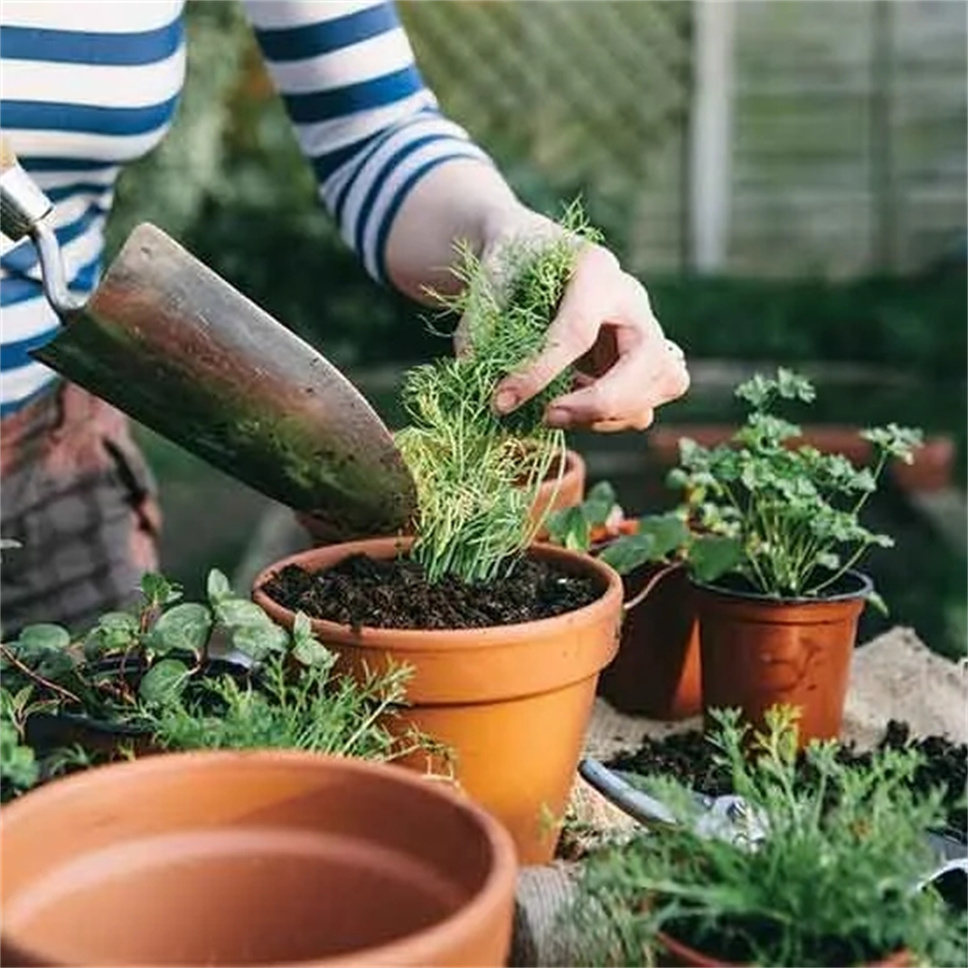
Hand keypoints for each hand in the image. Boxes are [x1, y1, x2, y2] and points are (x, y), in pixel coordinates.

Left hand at [461, 211, 689, 432]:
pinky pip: (647, 401)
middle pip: (649, 360)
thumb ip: (480, 317)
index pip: (576, 331)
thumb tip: (470, 367)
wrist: (533, 251)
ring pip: (664, 383)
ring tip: (556, 412)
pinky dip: (612, 418)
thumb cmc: (512, 258)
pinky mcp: (642, 360)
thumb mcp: (488, 273)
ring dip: (612, 414)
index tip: (502, 402)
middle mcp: (631, 299)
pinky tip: (572, 406)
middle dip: (601, 401)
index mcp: (594, 270)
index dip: (539, 372)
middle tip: (548, 417)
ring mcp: (644, 329)